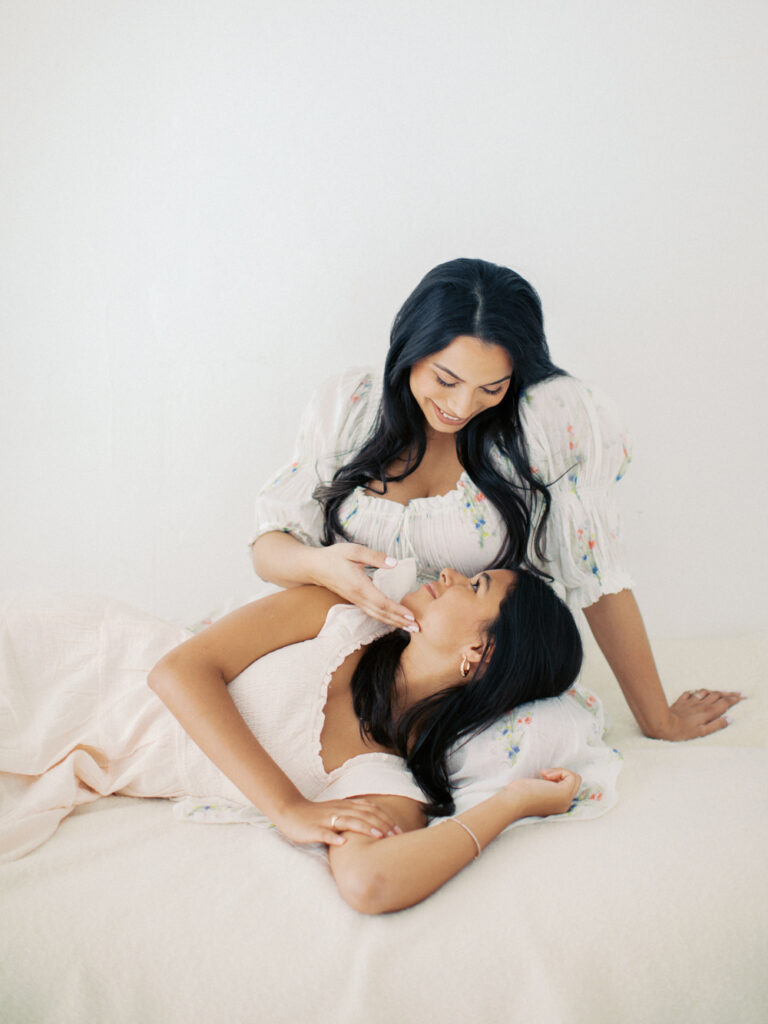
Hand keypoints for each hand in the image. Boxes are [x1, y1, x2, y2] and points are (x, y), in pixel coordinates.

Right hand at [273, 795, 403, 846]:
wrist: (291, 811)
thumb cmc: (316, 815)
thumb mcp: (338, 811)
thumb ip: (355, 815)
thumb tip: (376, 824)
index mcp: (346, 806)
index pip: (370, 810)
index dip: (386, 819)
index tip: (399, 830)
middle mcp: (339, 810)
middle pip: (364, 815)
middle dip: (382, 825)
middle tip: (396, 836)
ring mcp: (326, 819)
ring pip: (348, 821)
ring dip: (364, 828)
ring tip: (378, 836)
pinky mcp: (314, 829)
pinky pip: (325, 833)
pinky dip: (334, 837)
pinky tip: (343, 843)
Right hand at [309, 543, 417, 630]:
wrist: (314, 567)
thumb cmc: (334, 557)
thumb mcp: (354, 550)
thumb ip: (375, 557)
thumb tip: (394, 563)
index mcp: (359, 585)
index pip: (381, 602)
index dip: (397, 610)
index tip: (411, 615)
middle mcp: (358, 597)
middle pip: (381, 614)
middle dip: (400, 621)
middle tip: (417, 628)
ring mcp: (356, 601)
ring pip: (377, 616)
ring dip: (394, 622)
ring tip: (410, 627)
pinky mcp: (355, 601)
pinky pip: (372, 613)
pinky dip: (385, 618)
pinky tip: (395, 620)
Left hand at [506, 768, 581, 817]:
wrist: (513, 801)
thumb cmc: (518, 793)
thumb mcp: (536, 789)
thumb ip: (547, 786)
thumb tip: (552, 776)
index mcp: (558, 806)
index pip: (569, 788)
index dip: (558, 778)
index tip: (542, 778)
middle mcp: (564, 806)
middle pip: (574, 783)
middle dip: (560, 774)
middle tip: (543, 775)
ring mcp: (566, 801)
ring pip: (575, 779)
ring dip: (560, 772)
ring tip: (544, 775)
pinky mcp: (565, 794)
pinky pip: (572, 776)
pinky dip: (560, 771)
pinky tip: (545, 775)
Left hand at [653, 689, 744, 740]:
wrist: (663, 724)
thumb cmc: (682, 732)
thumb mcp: (702, 732)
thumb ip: (717, 725)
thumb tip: (730, 719)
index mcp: (708, 712)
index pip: (724, 703)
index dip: (734, 699)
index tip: (742, 697)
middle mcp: (700, 704)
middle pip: (717, 695)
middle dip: (728, 693)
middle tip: (737, 692)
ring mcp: (690, 702)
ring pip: (705, 692)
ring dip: (714, 691)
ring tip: (720, 691)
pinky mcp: (680, 701)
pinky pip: (690, 693)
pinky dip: (696, 691)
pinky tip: (697, 692)